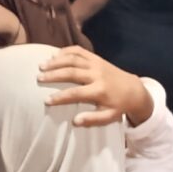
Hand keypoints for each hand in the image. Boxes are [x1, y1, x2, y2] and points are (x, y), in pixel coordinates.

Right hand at [37, 45, 153, 127]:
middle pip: (71, 72)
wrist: (133, 89)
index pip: (76, 93)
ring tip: (41, 65)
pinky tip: (54, 55)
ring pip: (73, 59)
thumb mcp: (109, 117)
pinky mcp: (96, 57)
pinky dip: (65, 51)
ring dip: (56, 61)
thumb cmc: (118, 105)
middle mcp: (97, 75)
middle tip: (39, 78)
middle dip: (54, 75)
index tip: (46, 100)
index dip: (60, 97)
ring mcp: (96, 64)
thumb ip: (92, 120)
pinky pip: (79, 50)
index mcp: (100, 91)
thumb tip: (74, 121)